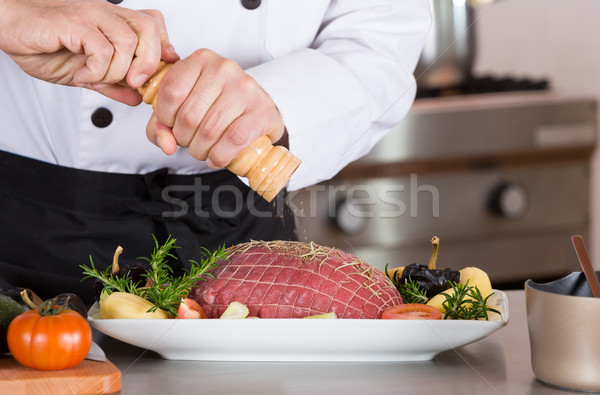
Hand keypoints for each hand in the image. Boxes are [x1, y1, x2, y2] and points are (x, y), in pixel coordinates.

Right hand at [0, 0, 178, 104]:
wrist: (9, 29)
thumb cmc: (43, 43)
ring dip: (117, 71)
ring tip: (96, 78)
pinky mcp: (76, 22)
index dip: (162, 47)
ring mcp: (92, 15)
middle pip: (149, 29)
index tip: (155, 73)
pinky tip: (82, 74)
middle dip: (150, 62)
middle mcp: (106, 15)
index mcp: (112, 22)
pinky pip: (103, 50)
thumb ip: (113, 84)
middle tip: (135, 82)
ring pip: (128, 43)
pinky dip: (96, 71)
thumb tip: (137, 98)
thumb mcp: (86, 73)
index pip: (153, 24)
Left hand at [146, 49, 284, 167]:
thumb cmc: (218, 106)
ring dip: (201, 150)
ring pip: (209, 131)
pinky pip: (233, 140)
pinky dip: (219, 156)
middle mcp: (224, 69)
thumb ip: (162, 125)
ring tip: (204, 150)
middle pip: (189, 116)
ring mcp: (245, 88)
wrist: (258, 109)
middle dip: (184, 139)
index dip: (165, 118)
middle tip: (191, 142)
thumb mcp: (183, 106)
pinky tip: (217, 157)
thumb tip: (167, 145)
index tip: (173, 126)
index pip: (171, 92)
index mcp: (201, 60)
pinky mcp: (262, 110)